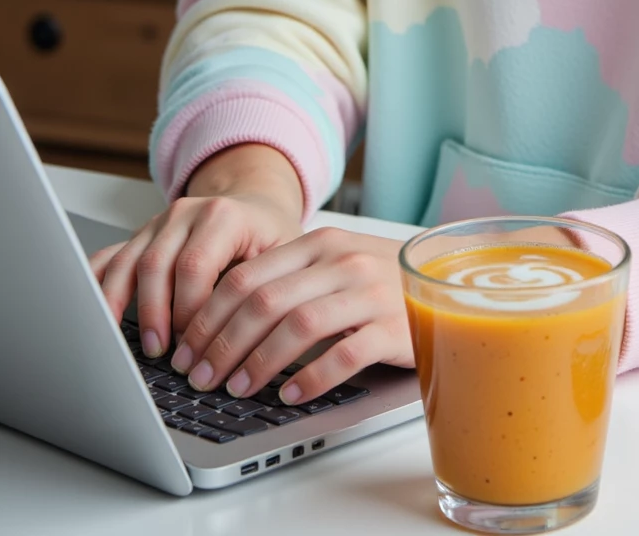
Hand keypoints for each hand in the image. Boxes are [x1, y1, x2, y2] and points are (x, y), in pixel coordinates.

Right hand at [89, 144, 304, 357]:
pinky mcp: (140, 237)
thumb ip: (263, 288)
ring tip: (134, 345)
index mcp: (222, 215)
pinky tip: (94, 313)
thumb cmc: (269, 236)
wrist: (255, 205)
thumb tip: (246, 341)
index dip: (189, 312)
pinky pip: (109, 257)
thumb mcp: (284, 255)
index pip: (194, 265)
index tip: (194, 347)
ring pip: (127, 263)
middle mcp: (185, 214)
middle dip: (156, 316)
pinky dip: (98, 286)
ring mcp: (158, 224)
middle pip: (155, 265)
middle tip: (165, 355)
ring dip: (124, 308)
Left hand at [166, 227, 412, 404]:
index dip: (209, 317)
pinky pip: (346, 354)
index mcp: (320, 244)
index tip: (188, 350)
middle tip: (202, 377)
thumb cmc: (380, 282)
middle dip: (223, 344)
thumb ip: (289, 280)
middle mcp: (342, 262)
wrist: (451, 279)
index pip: (248, 277)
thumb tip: (220, 321)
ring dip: (259, 362)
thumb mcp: (333, 266)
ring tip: (238, 388)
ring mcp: (371, 292)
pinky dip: (311, 377)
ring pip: (299, 325)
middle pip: (265, 302)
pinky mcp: (397, 325)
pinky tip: (290, 395)